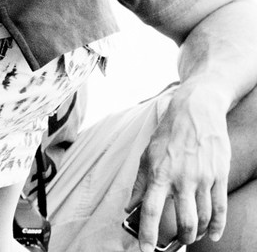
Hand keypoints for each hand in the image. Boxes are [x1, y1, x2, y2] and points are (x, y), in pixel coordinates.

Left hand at [126, 84, 230, 249]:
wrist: (196, 112)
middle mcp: (181, 179)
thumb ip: (140, 183)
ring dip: (196, 232)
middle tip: (175, 244)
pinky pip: (220, 208)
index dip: (147, 232)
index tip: (145, 249)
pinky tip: (212, 234)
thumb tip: (130, 206)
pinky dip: (217, 225)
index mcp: (159, 173)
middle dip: (180, 238)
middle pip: (184, 220)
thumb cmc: (169, 133)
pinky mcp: (219, 176)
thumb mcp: (147, 154)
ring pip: (203, 217)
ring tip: (190, 236)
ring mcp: (203, 179)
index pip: (151, 209)